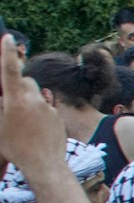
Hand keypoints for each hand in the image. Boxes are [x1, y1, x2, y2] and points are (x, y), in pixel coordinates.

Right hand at [0, 36, 66, 175]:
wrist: (44, 164)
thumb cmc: (14, 148)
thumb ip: (1, 108)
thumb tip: (5, 98)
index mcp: (16, 100)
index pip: (9, 71)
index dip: (7, 53)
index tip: (8, 38)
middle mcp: (34, 100)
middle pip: (25, 82)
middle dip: (18, 87)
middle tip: (10, 104)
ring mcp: (48, 108)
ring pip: (36, 95)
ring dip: (29, 101)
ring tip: (23, 122)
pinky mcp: (58, 116)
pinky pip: (46, 108)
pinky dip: (39, 113)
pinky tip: (35, 130)